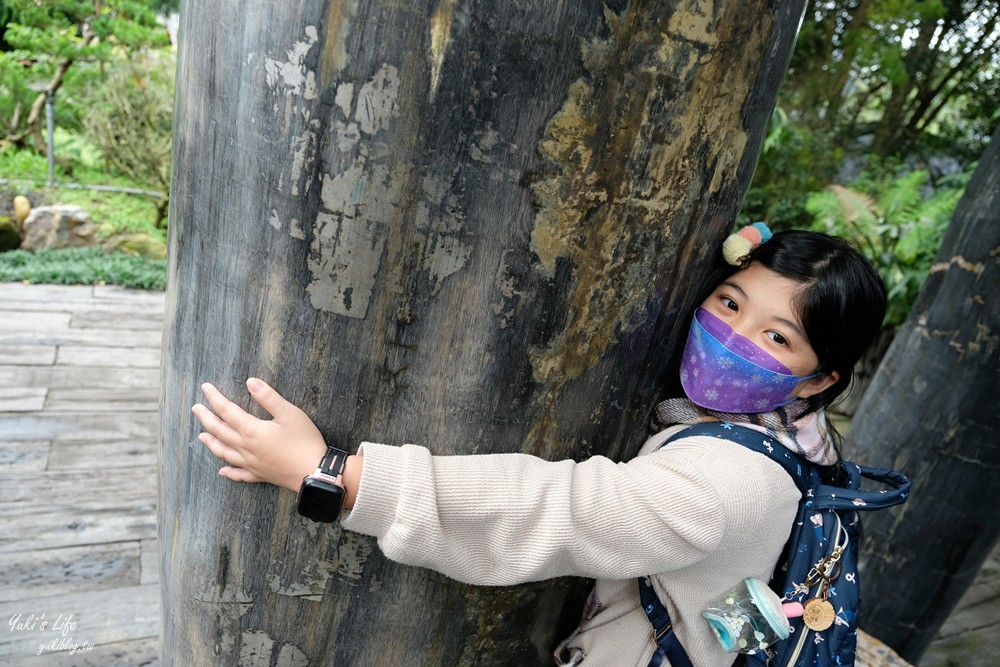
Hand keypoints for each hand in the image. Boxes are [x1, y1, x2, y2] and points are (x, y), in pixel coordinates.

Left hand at [192, 378, 327, 491]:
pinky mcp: (259, 475)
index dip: (215, 398)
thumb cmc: (305, 441)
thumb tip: (250, 382)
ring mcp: (251, 463)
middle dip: (206, 418)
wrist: (314, 471)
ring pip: (224, 452)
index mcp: (252, 431)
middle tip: (196, 409)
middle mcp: (246, 448)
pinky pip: (239, 474)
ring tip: (201, 436)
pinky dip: (228, 472)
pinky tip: (222, 471)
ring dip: (211, 443)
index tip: (205, 387)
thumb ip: (268, 397)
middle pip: (220, 431)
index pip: (227, 411)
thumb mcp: (290, 413)